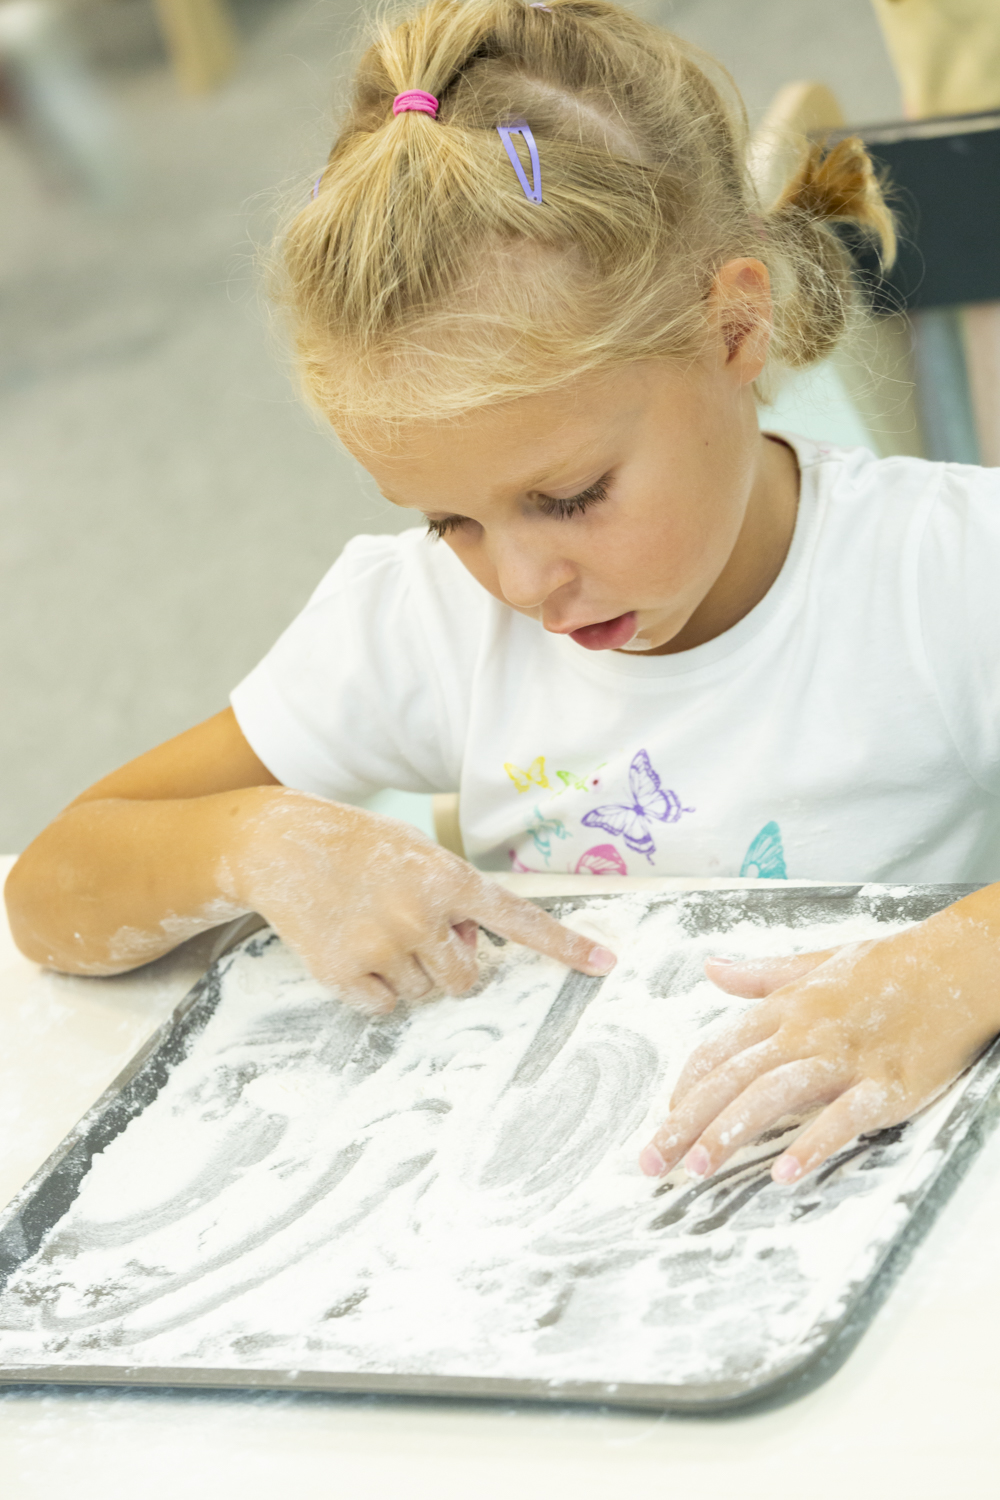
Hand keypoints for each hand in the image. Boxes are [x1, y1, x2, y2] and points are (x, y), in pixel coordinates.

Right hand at [226, 788, 615, 1012]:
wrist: (282, 845)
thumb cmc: (360, 849)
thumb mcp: (419, 856)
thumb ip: (454, 900)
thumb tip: (467, 950)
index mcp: (448, 879)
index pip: (519, 919)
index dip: (564, 946)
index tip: (605, 965)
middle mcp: (421, 914)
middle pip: (467, 979)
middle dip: (449, 965)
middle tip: (414, 931)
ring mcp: (381, 946)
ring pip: (425, 995)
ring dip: (409, 975)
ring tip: (375, 930)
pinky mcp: (342, 972)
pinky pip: (383, 1007)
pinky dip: (372, 990)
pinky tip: (351, 950)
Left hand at [638, 888, 999, 1184]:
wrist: (956, 964)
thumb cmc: (885, 968)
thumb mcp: (814, 964)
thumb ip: (759, 976)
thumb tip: (712, 968)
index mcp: (785, 1008)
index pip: (719, 1048)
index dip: (687, 1085)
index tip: (664, 1117)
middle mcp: (805, 1032)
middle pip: (732, 1078)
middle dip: (686, 1122)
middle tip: (650, 1162)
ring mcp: (844, 1059)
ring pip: (774, 1095)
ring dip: (731, 1132)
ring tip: (696, 1169)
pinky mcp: (887, 1085)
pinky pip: (843, 1118)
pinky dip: (813, 1144)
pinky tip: (785, 1173)